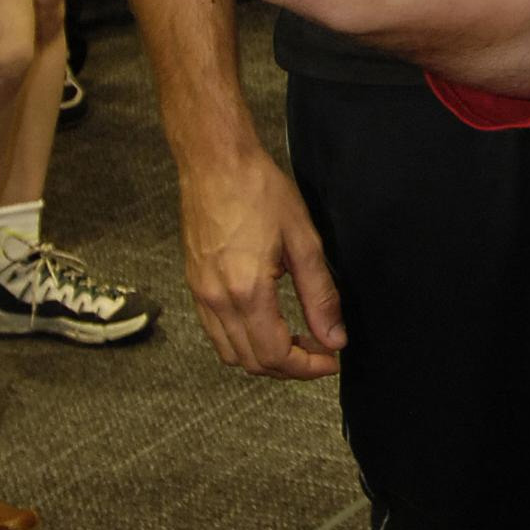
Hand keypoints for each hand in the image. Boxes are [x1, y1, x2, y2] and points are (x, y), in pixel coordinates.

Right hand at [178, 141, 345, 377]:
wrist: (215, 162)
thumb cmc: (258, 190)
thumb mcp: (304, 241)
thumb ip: (320, 295)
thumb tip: (334, 336)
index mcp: (247, 291)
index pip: (276, 355)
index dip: (307, 367)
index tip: (330, 360)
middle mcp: (217, 299)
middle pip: (253, 362)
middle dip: (290, 366)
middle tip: (321, 350)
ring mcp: (201, 294)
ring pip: (231, 353)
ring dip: (266, 357)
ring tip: (298, 338)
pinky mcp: (195, 285)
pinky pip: (216, 332)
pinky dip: (244, 340)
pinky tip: (269, 321)